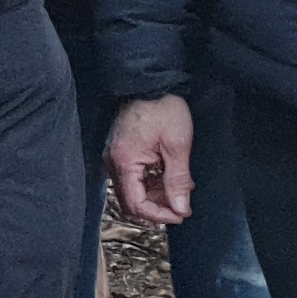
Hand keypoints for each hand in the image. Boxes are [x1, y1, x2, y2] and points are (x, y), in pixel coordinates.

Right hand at [106, 96, 193, 225]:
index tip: (181, 214)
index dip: (159, 214)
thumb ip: (178, 180)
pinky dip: (151, 183)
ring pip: (133, 190)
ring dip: (156, 196)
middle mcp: (113, 162)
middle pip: (132, 201)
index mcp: (124, 161)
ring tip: (180, 190)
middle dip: (158, 207)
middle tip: (183, 206)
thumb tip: (180, 208)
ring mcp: (115, 156)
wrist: (151, 82)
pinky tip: (169, 178)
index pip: (136, 204)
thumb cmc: (164, 108)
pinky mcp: (121, 152)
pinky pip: (133, 177)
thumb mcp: (178, 145)